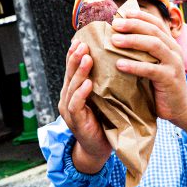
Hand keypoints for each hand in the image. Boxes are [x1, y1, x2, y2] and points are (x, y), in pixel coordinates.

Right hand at [58, 40, 111, 172]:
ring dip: (79, 72)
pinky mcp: (76, 122)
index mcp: (74, 91)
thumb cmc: (105, 121)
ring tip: (87, 58)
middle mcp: (68, 98)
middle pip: (69, 73)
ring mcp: (69, 110)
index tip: (83, 38)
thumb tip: (118, 61)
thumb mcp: (104, 98)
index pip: (74, 69)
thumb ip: (104, 83)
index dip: (76, 54)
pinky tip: (88, 84)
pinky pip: (76, 105)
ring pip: (72, 87)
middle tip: (83, 43)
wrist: (100, 148)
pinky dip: (81, 93)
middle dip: (75, 58)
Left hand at [110, 10, 186, 120]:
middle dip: (133, 25)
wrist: (181, 108)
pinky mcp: (170, 79)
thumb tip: (118, 40)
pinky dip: (134, 66)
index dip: (140, 16)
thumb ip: (144, 54)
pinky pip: (151, 69)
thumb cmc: (162, 86)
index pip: (156, 24)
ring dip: (132, 40)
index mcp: (170, 45)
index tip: (123, 13)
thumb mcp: (154, 66)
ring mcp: (174, 64)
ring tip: (114, 41)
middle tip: (114, 25)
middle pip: (154, 31)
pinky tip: (119, 65)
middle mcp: (174, 51)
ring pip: (154, 45)